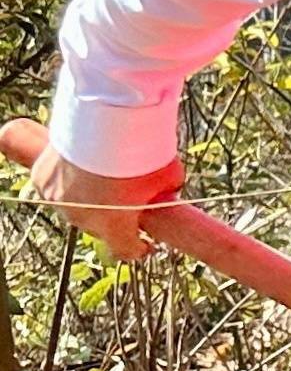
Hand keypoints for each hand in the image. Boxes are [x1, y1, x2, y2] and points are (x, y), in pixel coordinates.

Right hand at [24, 150, 177, 259]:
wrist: (103, 120)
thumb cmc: (139, 151)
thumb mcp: (168, 175)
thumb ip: (167, 192)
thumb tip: (168, 193)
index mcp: (113, 226)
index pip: (126, 250)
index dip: (138, 248)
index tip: (147, 243)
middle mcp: (82, 219)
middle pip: (100, 227)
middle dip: (114, 218)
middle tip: (127, 200)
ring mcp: (58, 200)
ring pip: (76, 207)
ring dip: (89, 199)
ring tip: (102, 177)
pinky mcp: (41, 180)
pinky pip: (56, 187)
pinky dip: (67, 181)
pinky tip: (79, 166)